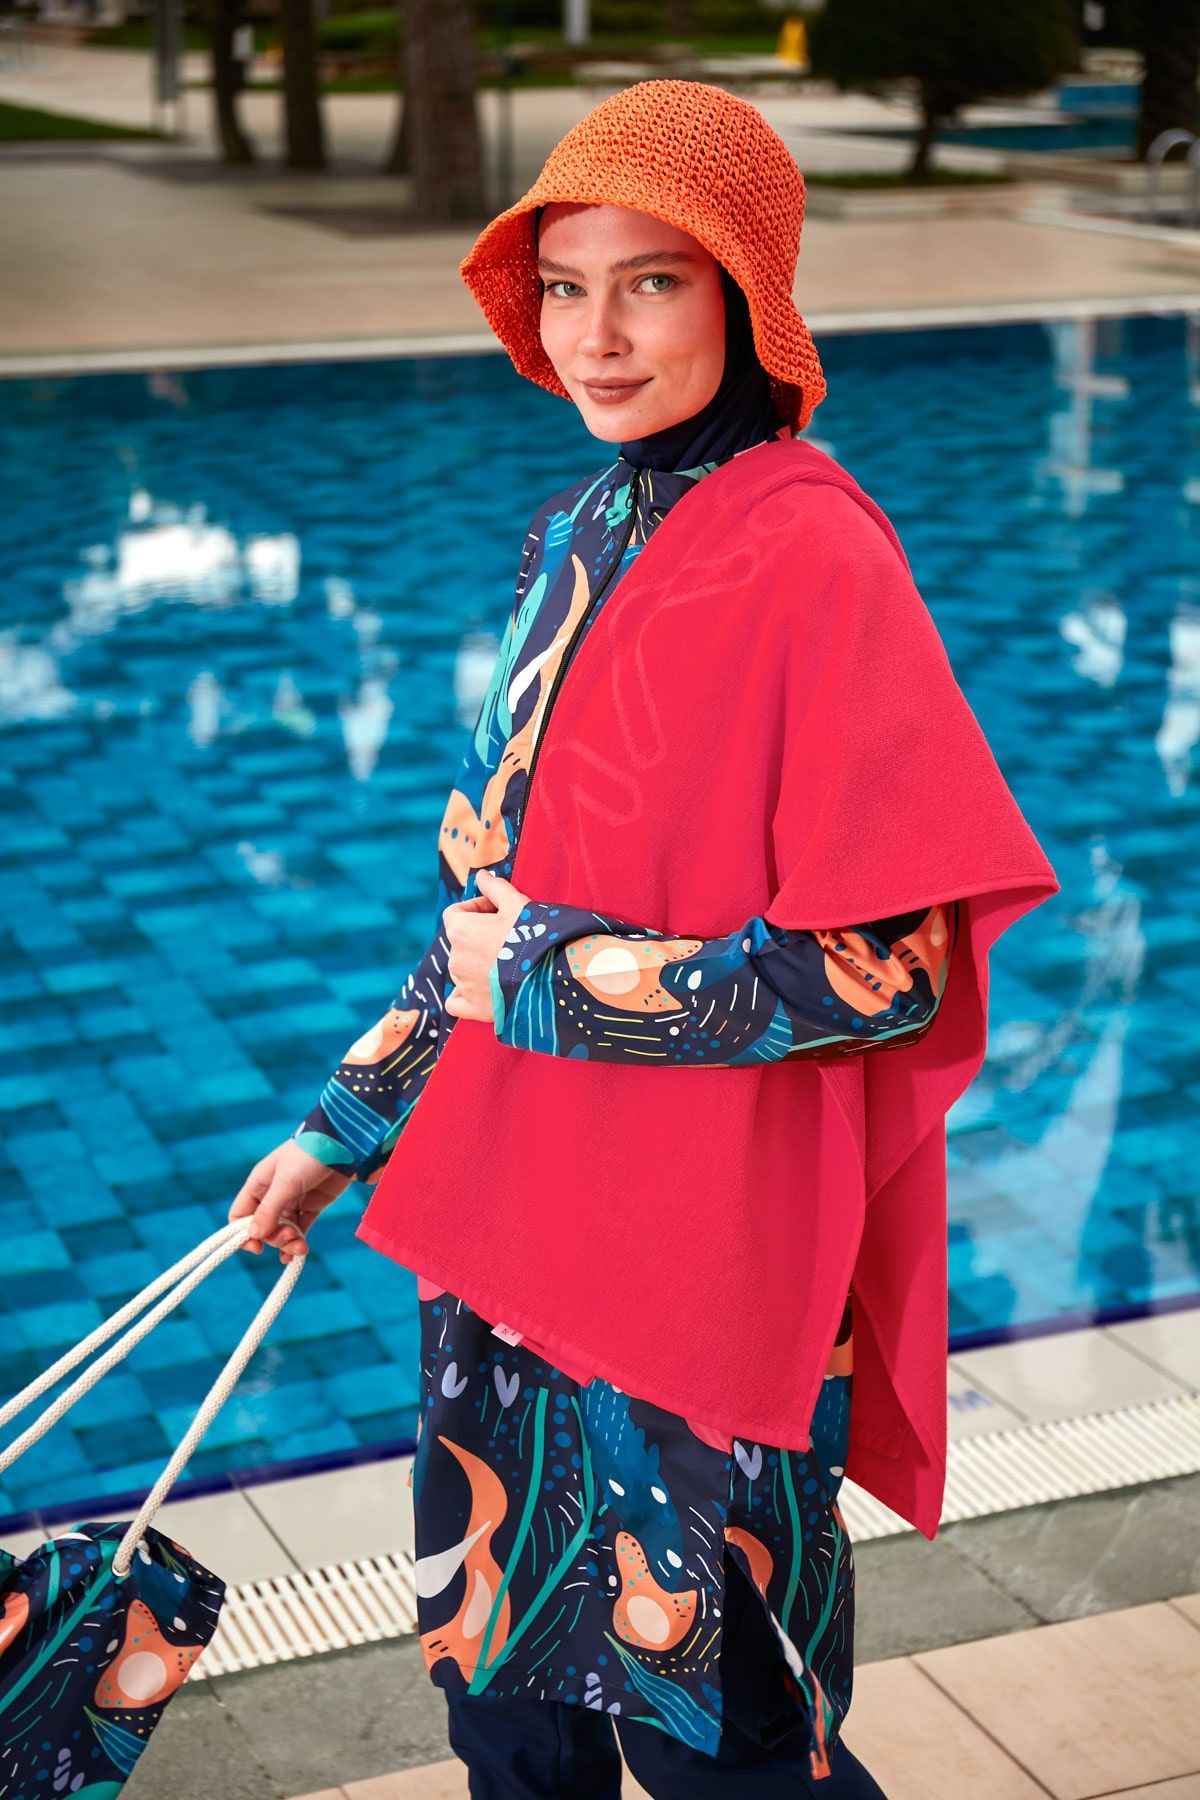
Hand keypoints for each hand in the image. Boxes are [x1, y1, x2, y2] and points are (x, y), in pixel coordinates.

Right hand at [228, 1139, 353, 1263]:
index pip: (240, 1214)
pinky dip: (297, 1241)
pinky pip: (299, 1229)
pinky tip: (298, 1254)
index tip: (256, 1247)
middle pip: (263, 1228)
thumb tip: (252, 1234)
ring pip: (282, 1231)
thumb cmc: (308, 1156)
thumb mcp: (285, 1182)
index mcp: (259, 1184)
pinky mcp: (311, 1206)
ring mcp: (292, 1201)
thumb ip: (269, 1210)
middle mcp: (272, 1195)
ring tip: (300, 1247)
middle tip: (290, 1236)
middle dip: (275, 1237)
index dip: (243, 1233)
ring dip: (288, 1242)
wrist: (343, 1146)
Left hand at [442, 868, 529, 1022]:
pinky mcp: (472, 1008)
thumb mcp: (518, 903)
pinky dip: (467, 995)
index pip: (455, 913)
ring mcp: (462, 985)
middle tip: (511, 936)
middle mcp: (455, 958)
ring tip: (510, 962)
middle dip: (480, 936)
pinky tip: (486, 990)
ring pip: (463, 968)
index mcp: (460, 930)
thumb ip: (495, 887)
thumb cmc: (534, 936)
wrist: (551, 978)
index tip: (498, 911)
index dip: (476, 908)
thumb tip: (482, 876)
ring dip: (479, 962)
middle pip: (460, 941)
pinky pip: (456, 1002)